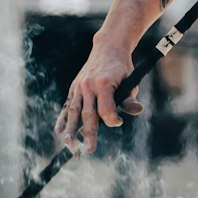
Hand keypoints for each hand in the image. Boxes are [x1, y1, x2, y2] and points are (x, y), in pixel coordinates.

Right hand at [54, 39, 142, 154]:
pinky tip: (59, 131)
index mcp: (104, 83)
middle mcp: (89, 85)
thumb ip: (130, 98)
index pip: (105, 109)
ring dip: (71, 129)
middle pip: (88, 113)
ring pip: (74, 111)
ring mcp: (79, 86)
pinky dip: (63, 118)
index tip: (119, 122)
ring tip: (70, 144)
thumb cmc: (122, 68)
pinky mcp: (74, 87)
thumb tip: (138, 110)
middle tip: (89, 149)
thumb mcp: (130, 80)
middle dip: (89, 133)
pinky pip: (67, 105)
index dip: (112, 119)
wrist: (108, 48)